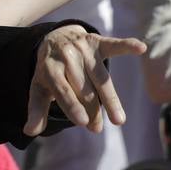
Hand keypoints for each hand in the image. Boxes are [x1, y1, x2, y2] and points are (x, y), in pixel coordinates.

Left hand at [25, 25, 145, 136]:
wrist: (54, 37)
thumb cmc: (49, 70)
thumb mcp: (38, 87)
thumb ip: (36, 109)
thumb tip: (29, 132)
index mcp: (50, 68)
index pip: (62, 90)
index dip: (72, 105)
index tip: (82, 122)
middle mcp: (66, 57)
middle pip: (83, 89)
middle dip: (91, 110)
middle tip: (96, 129)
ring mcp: (83, 49)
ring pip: (100, 77)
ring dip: (110, 100)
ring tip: (118, 120)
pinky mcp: (97, 42)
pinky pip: (113, 44)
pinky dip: (126, 45)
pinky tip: (140, 47)